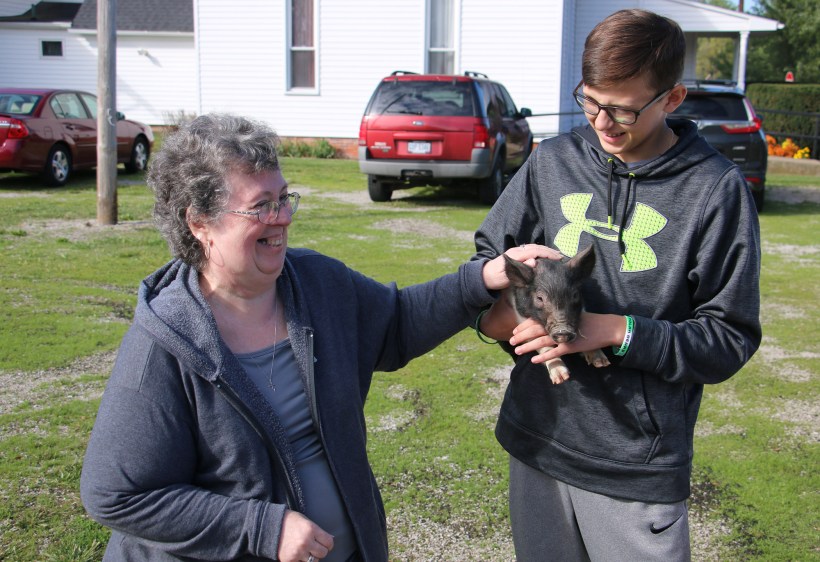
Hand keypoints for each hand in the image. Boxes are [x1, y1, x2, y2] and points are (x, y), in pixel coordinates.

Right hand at [277, 510, 333, 561]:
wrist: (270, 525)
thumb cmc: (289, 521)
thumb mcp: (306, 521)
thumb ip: (318, 531)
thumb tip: (330, 540)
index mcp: (311, 529)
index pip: (329, 542)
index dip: (328, 544)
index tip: (326, 544)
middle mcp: (306, 541)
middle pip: (323, 553)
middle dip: (320, 550)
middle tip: (315, 547)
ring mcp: (298, 552)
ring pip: (314, 561)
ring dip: (311, 557)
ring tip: (305, 550)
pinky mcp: (290, 560)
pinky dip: (301, 561)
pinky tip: (298, 554)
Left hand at [482, 244, 562, 289]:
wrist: (484, 276)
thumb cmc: (495, 278)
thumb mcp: (507, 275)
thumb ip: (520, 269)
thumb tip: (534, 261)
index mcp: (516, 255)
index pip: (535, 251)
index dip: (547, 254)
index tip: (558, 258)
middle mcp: (517, 251)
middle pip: (536, 248)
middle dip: (549, 251)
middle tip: (561, 256)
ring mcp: (517, 252)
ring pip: (535, 248)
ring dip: (546, 251)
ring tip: (557, 256)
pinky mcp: (517, 255)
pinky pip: (532, 251)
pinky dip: (541, 252)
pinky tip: (546, 257)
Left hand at [509, 312, 624, 363]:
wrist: (604, 327)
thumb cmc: (587, 322)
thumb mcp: (570, 317)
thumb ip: (558, 320)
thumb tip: (544, 323)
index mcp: (558, 317)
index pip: (536, 321)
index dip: (523, 326)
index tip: (514, 331)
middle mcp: (559, 326)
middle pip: (535, 331)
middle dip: (521, 336)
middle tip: (511, 341)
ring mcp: (564, 337)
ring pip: (542, 342)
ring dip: (528, 347)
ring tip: (517, 351)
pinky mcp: (571, 347)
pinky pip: (554, 353)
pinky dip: (544, 357)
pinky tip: (534, 361)